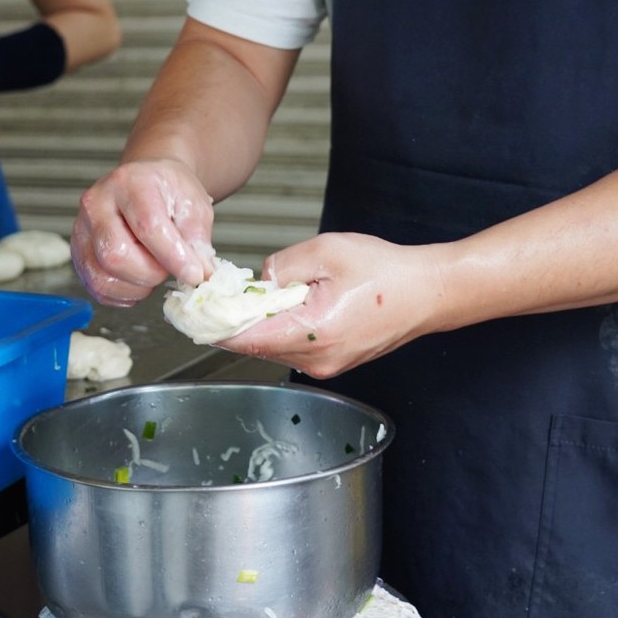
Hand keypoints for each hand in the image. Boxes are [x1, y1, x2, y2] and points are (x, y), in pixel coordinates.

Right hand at [71, 158, 215, 306]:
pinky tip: (138, 280)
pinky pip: (96, 288)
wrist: (146, 184)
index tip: (194, 275)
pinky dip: (123, 295)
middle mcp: (97, 204)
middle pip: (116, 255)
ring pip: (102, 277)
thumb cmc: (168, 193)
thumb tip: (200, 274)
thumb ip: (197, 240)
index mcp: (130, 183)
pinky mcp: (78, 254)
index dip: (173, 257)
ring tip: (153, 273)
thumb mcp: (194, 206)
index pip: (148, 226)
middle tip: (168, 269)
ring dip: (136, 288)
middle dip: (150, 274)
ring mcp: (81, 230)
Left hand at [217, 233, 448, 378]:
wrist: (429, 293)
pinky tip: (285, 305)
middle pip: (255, 344)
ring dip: (258, 324)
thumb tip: (256, 283)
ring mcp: (325, 366)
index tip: (187, 314)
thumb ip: (281, 266)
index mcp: (313, 333)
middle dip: (233, 320)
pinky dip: (279, 328)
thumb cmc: (387, 272)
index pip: (245, 339)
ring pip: (272, 347)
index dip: (211, 326)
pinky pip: (292, 347)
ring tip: (258, 295)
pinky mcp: (332, 362)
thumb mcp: (326, 251)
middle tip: (215, 295)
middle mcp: (317, 359)